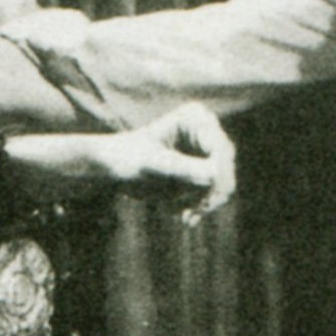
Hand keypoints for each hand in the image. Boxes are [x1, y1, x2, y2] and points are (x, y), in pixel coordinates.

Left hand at [2, 102, 236, 218]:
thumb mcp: (151, 165)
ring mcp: (205, 153)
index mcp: (196, 118)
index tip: (208, 197)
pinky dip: (198, 207)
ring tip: (182, 216)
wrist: (109, 170)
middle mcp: (206, 132)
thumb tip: (213, 176)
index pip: (220, 149)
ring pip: (222, 186)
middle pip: (226, 168)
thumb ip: (181, 169)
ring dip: (202, 204)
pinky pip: (211, 196)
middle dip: (210, 194)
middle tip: (192, 215)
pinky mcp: (201, 172)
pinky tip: (182, 216)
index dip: (220, 174)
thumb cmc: (124, 158)